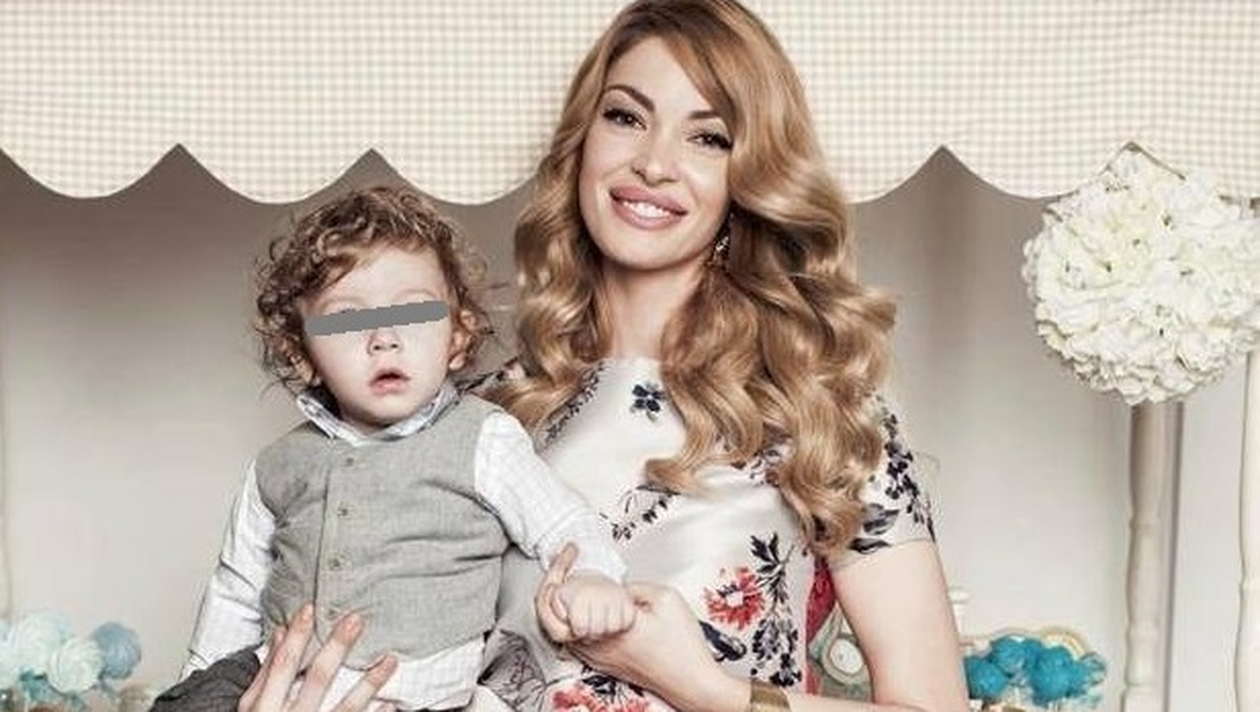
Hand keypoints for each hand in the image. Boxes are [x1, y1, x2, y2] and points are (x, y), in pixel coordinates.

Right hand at [238, 603, 398, 711]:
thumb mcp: (252, 707)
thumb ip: (266, 674)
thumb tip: (279, 633)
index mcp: (267, 707)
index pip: (283, 666)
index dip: (296, 637)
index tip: (311, 609)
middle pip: (318, 678)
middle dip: (337, 647)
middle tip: (356, 620)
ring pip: (347, 707)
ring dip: (370, 683)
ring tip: (390, 660)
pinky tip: (390, 704)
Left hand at [535, 550, 745, 711]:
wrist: (692, 682)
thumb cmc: (683, 647)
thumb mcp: (665, 598)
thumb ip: (634, 587)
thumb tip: (617, 587)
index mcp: (608, 626)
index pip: (568, 594)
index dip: (562, 567)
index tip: (570, 552)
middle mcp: (597, 645)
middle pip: (553, 616)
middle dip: (552, 586)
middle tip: (561, 567)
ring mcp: (599, 658)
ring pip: (562, 630)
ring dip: (561, 606)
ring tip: (570, 584)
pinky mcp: (605, 665)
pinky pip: (576, 642)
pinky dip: (573, 623)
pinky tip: (587, 610)